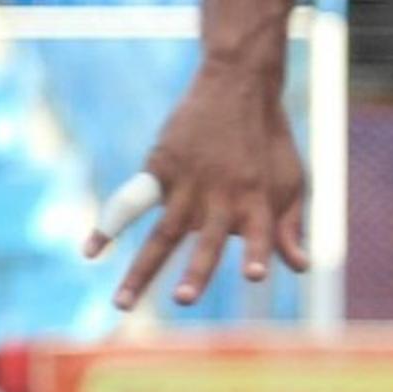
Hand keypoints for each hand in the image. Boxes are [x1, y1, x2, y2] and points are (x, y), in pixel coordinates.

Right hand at [82, 61, 309, 309]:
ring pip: (161, 235)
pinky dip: (108, 227)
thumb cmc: (270, 142)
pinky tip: (90, 252)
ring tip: (121, 305)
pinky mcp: (160, 169)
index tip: (253, 274)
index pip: (261, 233)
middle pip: (206, 241)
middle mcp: (220, 196)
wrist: (239, 87)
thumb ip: (290, 226)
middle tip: (184, 299)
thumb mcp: (292, 180)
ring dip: (141, 271)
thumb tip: (302, 267)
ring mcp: (186, 184)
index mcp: (257, 199)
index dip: (258, 252)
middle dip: (196, 271)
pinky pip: (130, 204)